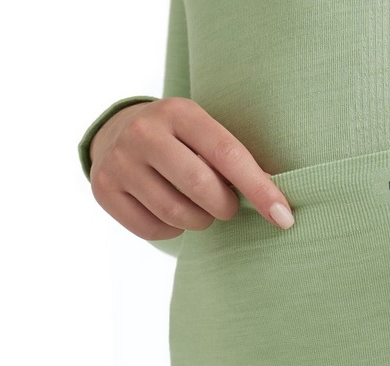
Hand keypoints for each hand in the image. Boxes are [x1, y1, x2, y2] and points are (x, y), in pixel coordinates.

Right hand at [86, 97, 296, 243]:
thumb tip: (281, 205)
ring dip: (199, 221)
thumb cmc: (182, 144)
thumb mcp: (205, 136)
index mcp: (179, 111)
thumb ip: (237, 162)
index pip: (228, 154)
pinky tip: (168, 211)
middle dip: (225, 207)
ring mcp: (120, 161)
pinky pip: (154, 230)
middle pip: (201, 189)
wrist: (118, 135)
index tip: (284, 218)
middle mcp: (144, 132)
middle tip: (226, 206)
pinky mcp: (104, 189)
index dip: (260, 190)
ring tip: (197, 207)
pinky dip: (172, 230)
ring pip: (178, 215)